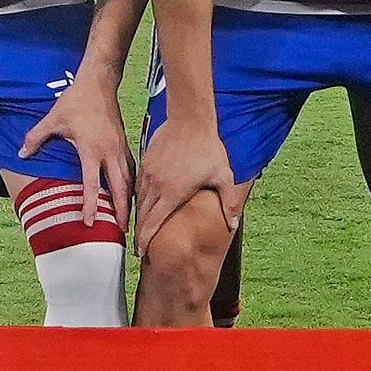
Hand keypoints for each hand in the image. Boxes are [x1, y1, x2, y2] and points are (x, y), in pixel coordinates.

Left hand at [15, 67, 133, 229]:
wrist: (99, 81)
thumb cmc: (77, 100)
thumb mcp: (53, 118)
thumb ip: (36, 137)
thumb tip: (21, 153)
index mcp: (92, 150)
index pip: (92, 185)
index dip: (90, 205)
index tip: (89, 223)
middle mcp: (110, 152)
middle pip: (120, 188)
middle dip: (122, 211)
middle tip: (121, 232)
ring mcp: (120, 147)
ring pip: (129, 180)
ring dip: (129, 200)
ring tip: (127, 218)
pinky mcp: (125, 142)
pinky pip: (132, 169)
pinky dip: (132, 184)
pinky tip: (131, 193)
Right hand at [132, 107, 240, 251]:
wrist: (190, 117)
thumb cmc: (208, 147)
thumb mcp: (224, 176)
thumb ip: (229, 202)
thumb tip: (233, 225)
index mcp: (172, 192)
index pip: (152, 223)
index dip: (145, 240)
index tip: (141, 253)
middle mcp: (156, 184)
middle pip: (142, 215)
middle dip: (139, 233)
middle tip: (139, 248)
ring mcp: (149, 172)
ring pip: (137, 200)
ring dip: (138, 216)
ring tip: (140, 228)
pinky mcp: (146, 161)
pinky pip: (138, 186)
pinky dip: (138, 198)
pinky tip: (143, 203)